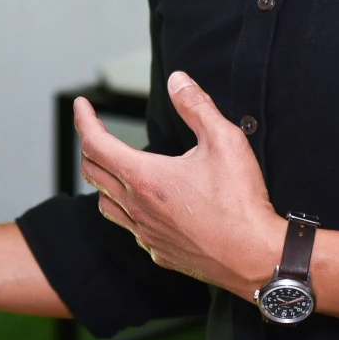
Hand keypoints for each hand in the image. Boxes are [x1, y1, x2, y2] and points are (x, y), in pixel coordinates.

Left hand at [78, 72, 286, 298]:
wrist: (256, 258)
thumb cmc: (241, 202)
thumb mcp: (225, 141)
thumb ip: (196, 106)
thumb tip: (177, 81)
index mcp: (145, 178)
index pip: (96, 143)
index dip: (84, 119)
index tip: (82, 104)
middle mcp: (137, 208)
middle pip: (92, 173)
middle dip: (89, 146)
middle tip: (97, 130)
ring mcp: (146, 234)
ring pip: (106, 205)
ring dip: (103, 181)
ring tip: (115, 167)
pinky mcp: (160, 253)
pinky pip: (130, 228)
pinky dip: (127, 210)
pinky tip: (145, 205)